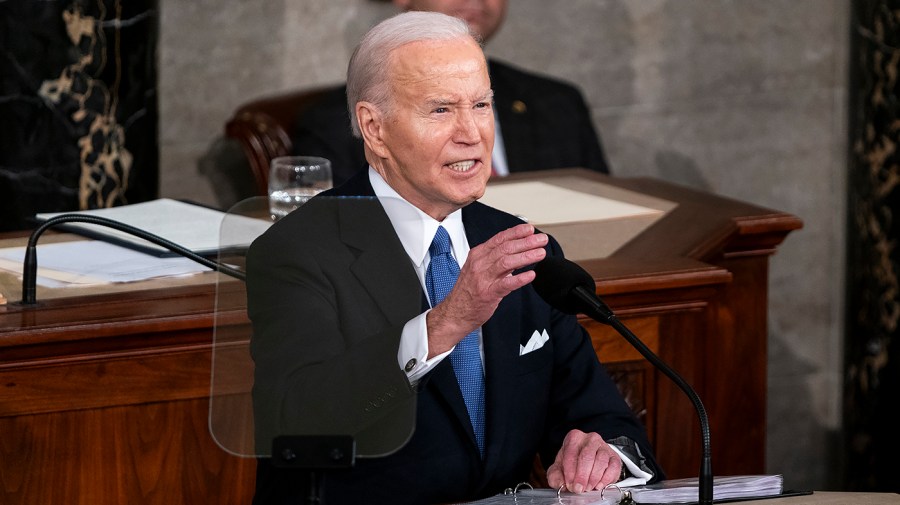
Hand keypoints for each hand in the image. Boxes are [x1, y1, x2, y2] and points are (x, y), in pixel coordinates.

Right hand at [426, 223, 546, 356]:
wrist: (454, 312)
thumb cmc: (468, 291)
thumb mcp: (479, 268)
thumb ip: (496, 259)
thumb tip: (517, 250)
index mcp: (478, 255)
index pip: (499, 239)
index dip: (516, 232)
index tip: (530, 229)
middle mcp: (480, 264)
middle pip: (506, 248)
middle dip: (526, 242)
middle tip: (541, 239)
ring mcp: (483, 278)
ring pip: (507, 262)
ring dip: (526, 256)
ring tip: (540, 253)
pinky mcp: (488, 294)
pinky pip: (506, 284)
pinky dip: (520, 279)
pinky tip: (530, 275)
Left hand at [546, 429, 623, 493]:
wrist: (585, 461)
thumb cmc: (572, 463)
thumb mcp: (559, 469)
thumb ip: (555, 476)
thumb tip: (561, 484)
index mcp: (574, 438)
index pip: (571, 453)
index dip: (570, 472)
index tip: (570, 484)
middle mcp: (590, 439)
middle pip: (587, 456)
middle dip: (582, 476)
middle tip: (579, 489)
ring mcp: (604, 446)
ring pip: (601, 461)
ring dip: (594, 478)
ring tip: (588, 487)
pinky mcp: (614, 457)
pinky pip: (614, 467)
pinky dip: (606, 478)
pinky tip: (599, 485)